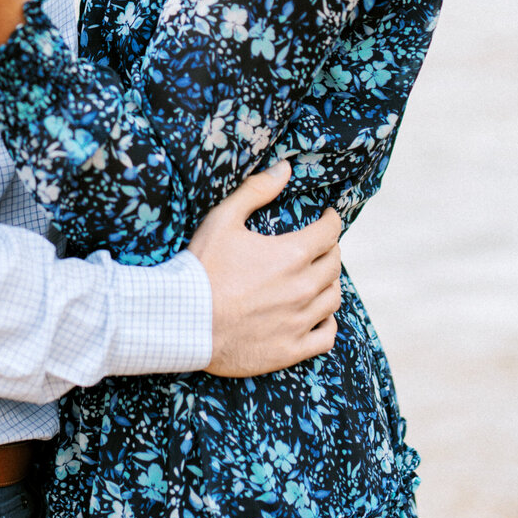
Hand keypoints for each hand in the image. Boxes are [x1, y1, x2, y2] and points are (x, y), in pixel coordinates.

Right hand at [187, 162, 343, 376]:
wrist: (183, 321)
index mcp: (292, 254)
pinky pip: (327, 337)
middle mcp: (303, 288)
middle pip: (334, 265)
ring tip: (319, 278)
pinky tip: (319, 316)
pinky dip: (327, 324)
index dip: (331, 221)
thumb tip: (285, 168)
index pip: (329, 233)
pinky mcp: (291, 349)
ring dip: (330, 284)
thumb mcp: (223, 219)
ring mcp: (299, 321)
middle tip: (320, 246)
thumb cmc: (202, 268)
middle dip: (330, 250)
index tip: (328, 218)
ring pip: (333, 299)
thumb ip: (256, 190)